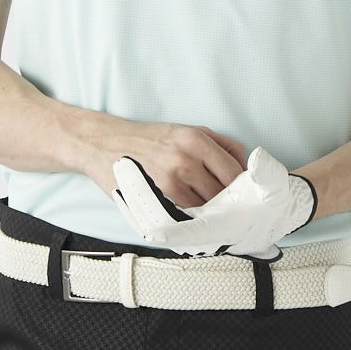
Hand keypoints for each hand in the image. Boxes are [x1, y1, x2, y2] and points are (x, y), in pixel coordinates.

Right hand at [83, 116, 247, 206]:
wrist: (104, 144)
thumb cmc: (150, 138)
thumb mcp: (187, 130)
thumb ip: (220, 144)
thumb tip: (245, 167)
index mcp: (196, 139)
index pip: (234, 171)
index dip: (243, 187)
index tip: (246, 195)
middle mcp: (185, 159)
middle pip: (223, 192)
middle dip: (229, 202)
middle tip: (231, 209)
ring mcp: (170, 182)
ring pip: (206, 208)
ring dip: (211, 214)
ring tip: (211, 214)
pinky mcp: (155, 200)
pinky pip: (186, 217)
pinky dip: (192, 219)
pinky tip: (192, 217)